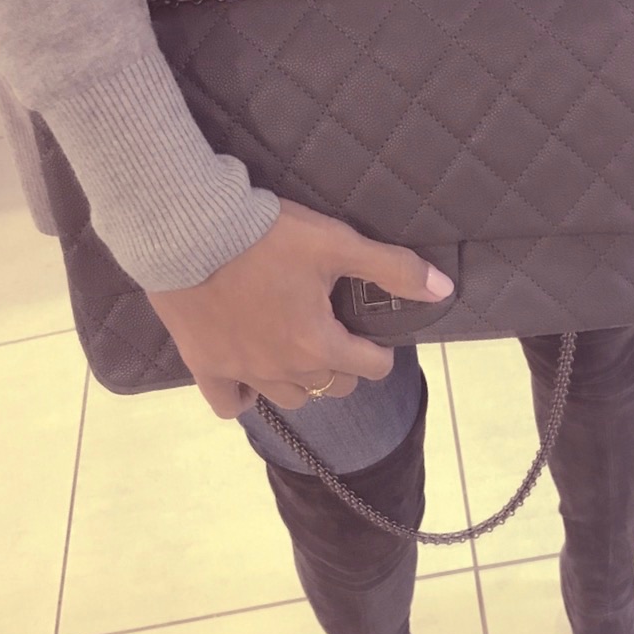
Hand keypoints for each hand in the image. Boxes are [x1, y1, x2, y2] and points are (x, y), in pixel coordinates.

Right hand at [146, 199, 453, 415]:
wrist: (190, 229)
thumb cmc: (267, 235)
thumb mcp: (337, 243)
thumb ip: (393, 269)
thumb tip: (444, 290)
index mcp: (319, 345)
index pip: (370, 368)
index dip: (379, 353)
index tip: (373, 339)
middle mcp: (284, 370)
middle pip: (332, 387)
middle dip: (343, 367)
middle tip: (336, 338)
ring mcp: (243, 372)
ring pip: (289, 398)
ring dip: (301, 381)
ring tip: (298, 353)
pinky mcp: (206, 366)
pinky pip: (230, 405)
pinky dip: (244, 397)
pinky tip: (250, 378)